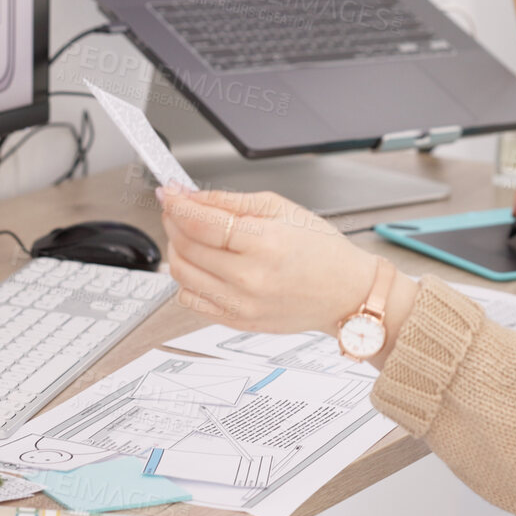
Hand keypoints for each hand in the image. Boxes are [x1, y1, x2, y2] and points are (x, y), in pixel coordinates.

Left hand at [156, 184, 377, 334]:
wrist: (346, 292)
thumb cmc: (323, 251)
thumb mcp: (281, 208)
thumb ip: (230, 200)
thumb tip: (191, 196)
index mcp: (264, 243)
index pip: (200, 222)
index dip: (177, 204)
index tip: (169, 193)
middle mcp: (250, 278)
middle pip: (186, 246)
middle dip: (174, 221)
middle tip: (179, 209)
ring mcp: (242, 304)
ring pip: (182, 274)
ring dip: (176, 249)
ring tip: (189, 235)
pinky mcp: (238, 322)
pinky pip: (191, 301)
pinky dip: (186, 279)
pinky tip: (201, 264)